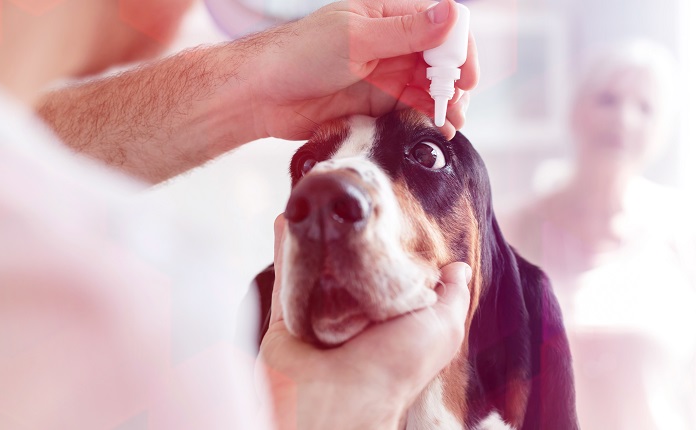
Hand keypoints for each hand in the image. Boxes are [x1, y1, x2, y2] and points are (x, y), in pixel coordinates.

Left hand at [245, 0, 478, 140]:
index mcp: (388, 14)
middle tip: (458, 105)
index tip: (466, 76)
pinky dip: (428, 118)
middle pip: (440, 59)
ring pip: (429, 86)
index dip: (459, 49)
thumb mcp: (357, 38)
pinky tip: (438, 130)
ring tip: (452, 123)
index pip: (440, 25)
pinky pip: (411, 109)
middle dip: (455, 81)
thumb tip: (452, 13)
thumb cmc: (300, 55)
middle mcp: (391, 43)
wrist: (262, 95)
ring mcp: (385, 73)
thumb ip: (406, 31)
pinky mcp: (376, 102)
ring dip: (446, 103)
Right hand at [256, 215, 471, 429]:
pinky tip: (289, 218)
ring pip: (316, 266)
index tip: (388, 211)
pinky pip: (287, 274)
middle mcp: (354, 319)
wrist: (337, 399)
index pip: (392, 277)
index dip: (392, 246)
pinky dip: (285, 246)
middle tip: (348, 200)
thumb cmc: (393, 368)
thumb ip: (451, 297)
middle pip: (349, 269)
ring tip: (318, 197)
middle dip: (348, 236)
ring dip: (315, 234)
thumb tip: (458, 269)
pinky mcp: (288, 318)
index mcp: (391, 322)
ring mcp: (318, 318)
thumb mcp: (441, 330)